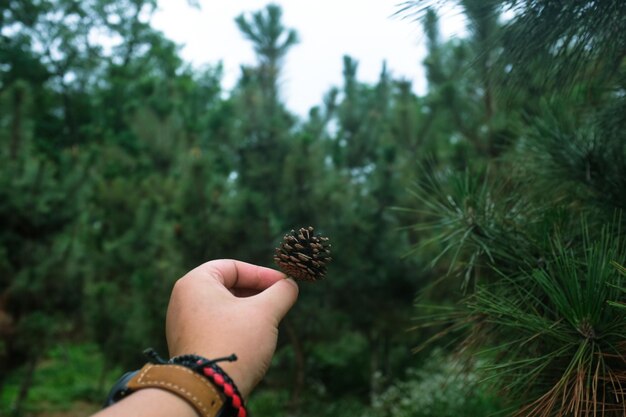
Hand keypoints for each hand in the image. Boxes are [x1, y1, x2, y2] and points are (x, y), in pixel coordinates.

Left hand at [165, 259, 298, 398]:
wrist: (207, 389)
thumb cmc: (234, 342)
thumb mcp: (265, 312)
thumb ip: (281, 292)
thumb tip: (290, 285)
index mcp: (195, 283)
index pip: (233, 267)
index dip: (262, 273)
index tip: (284, 283)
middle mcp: (183, 300)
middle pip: (228, 286)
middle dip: (257, 293)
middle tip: (279, 301)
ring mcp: (183, 324)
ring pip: (224, 308)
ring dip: (249, 311)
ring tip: (269, 321)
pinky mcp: (189, 345)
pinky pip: (217, 326)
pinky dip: (237, 327)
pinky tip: (254, 339)